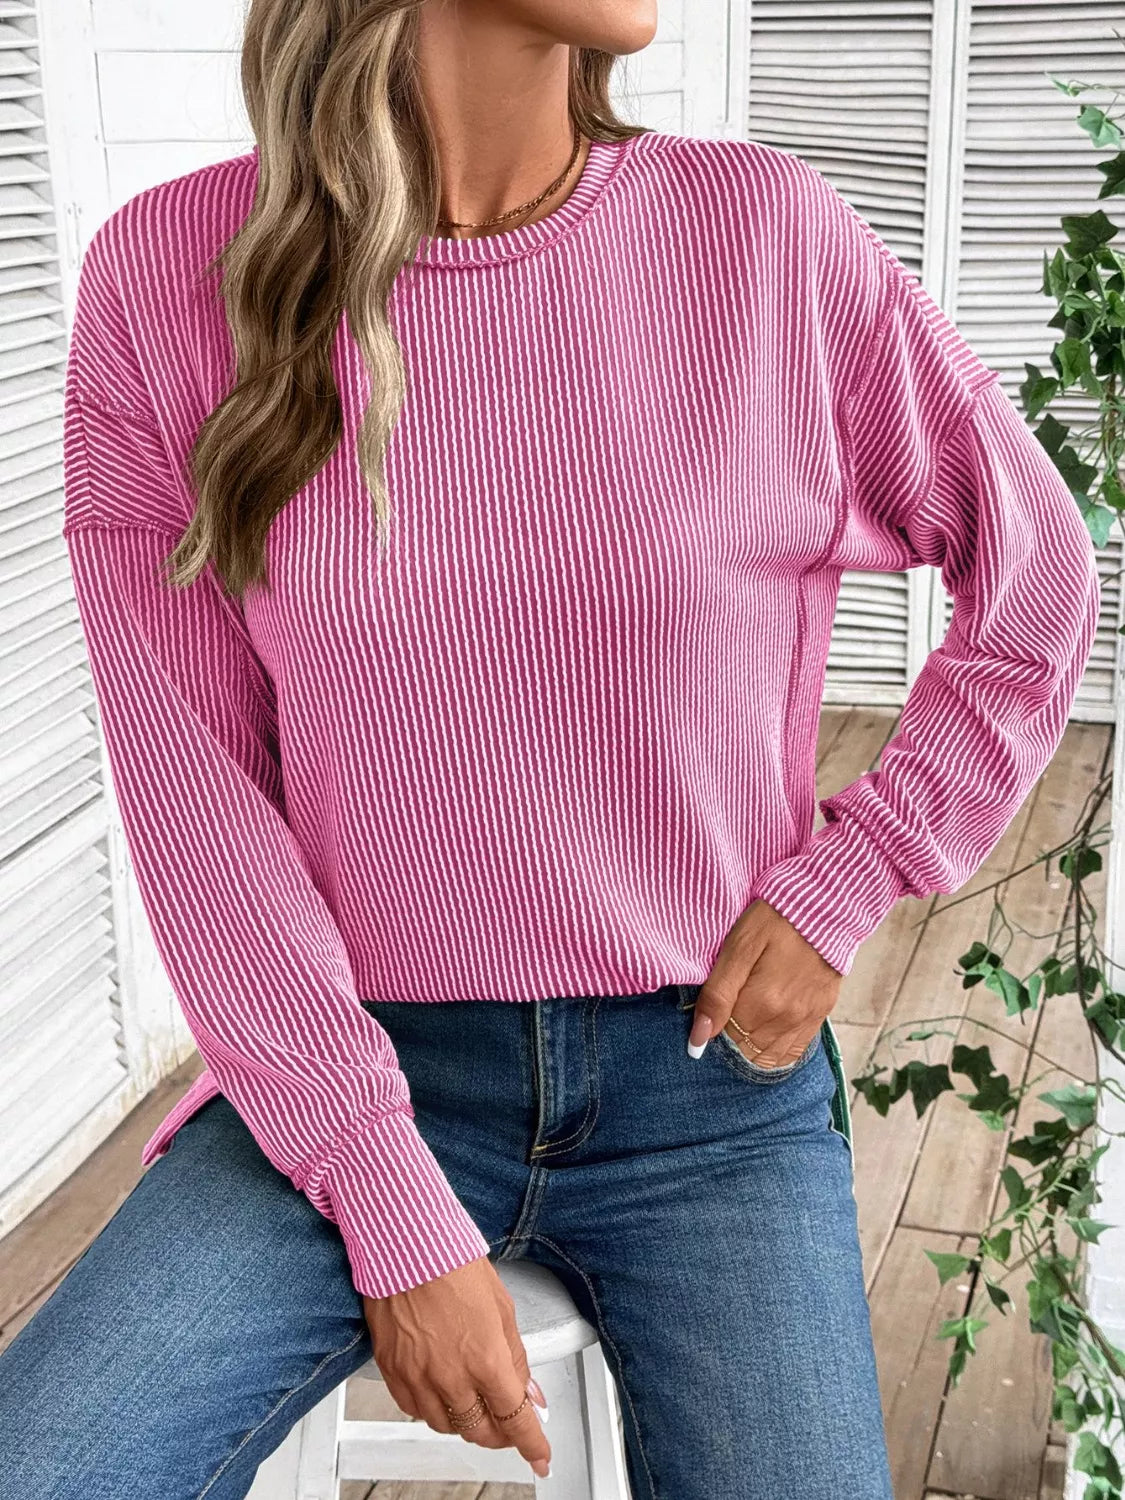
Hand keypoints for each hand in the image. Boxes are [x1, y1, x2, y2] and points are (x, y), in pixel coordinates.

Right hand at [363, 1256, 550, 1479]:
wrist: (406, 1246)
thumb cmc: (452, 1264)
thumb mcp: (502, 1308)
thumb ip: (516, 1357)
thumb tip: (528, 1391)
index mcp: (486, 1359)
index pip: (515, 1420)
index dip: (532, 1445)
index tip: (540, 1456)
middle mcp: (451, 1376)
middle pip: (480, 1431)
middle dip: (500, 1433)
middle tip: (508, 1422)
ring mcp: (418, 1377)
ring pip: (447, 1426)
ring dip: (466, 1422)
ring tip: (474, 1402)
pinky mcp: (393, 1372)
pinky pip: (414, 1410)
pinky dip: (432, 1409)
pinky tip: (442, 1392)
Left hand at [688, 899, 841, 1066]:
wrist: (823, 905)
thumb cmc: (774, 919)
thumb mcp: (738, 947)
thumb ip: (717, 995)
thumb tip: (698, 1041)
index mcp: (762, 1004)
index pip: (725, 1038)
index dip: (714, 1025)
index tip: (713, 1004)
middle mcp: (786, 1020)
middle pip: (746, 1049)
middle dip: (731, 1036)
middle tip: (728, 1007)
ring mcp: (806, 1020)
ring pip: (769, 1056)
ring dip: (752, 1045)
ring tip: (745, 1016)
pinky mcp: (820, 1014)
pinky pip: (794, 1051)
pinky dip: (776, 1048)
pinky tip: (766, 1030)